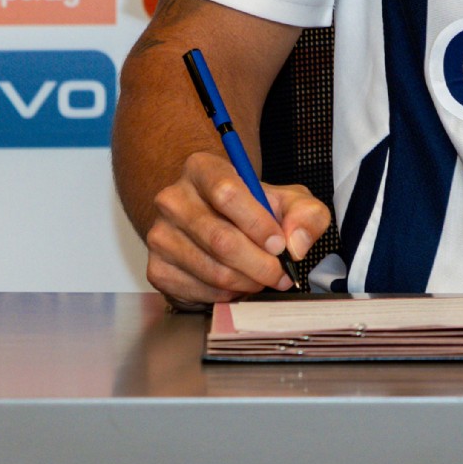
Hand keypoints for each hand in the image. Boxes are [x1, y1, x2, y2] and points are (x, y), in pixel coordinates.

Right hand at [143, 148, 332, 309]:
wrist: (215, 221)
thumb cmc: (253, 208)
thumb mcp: (287, 200)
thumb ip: (305, 214)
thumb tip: (295, 244)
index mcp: (202, 168)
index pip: (226, 192)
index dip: (257, 223)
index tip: (280, 245)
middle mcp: (172, 199)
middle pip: (220, 238)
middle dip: (259, 264)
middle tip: (280, 275)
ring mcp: (159, 235)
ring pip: (211, 269)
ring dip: (247, 282)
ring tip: (263, 279)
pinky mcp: (157, 269)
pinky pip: (199, 291)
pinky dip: (227, 295)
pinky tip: (239, 285)